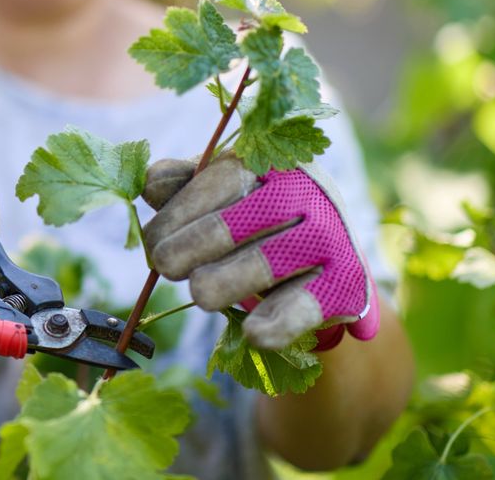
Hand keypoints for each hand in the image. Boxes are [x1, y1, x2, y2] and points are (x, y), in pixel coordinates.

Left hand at [142, 153, 378, 350]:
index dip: (176, 214)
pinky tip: (253, 332)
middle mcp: (306, 193)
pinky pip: (303, 307)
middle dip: (186, 250)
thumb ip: (186, 182)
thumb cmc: (259, 214)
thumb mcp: (226, 188)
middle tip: (166, 266)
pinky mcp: (345, 284)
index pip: (217, 181)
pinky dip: (275, 324)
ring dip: (220, 284)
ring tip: (201, 293)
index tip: (152, 242)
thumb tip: (149, 183)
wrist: (329, 251)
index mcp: (271, 162)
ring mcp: (329, 237)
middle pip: (232, 226)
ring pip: (261, 266)